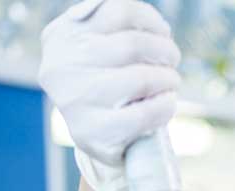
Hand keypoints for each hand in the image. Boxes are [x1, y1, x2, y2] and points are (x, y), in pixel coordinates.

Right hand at [39, 0, 180, 190]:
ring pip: (140, 79)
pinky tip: (168, 102)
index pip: (117, 10)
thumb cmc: (101, 82)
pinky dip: (165, 106)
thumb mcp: (95, 46)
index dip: (150, 20)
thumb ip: (111, 25)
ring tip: (171, 81)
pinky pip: (142, 115)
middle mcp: (61, 66)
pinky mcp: (92, 134)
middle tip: (172, 59)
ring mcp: (74, 102)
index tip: (163, 32)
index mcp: (61, 35)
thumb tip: (146, 20)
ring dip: (167, 78)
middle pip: (132, 45)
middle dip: (164, 50)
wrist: (92, 135)